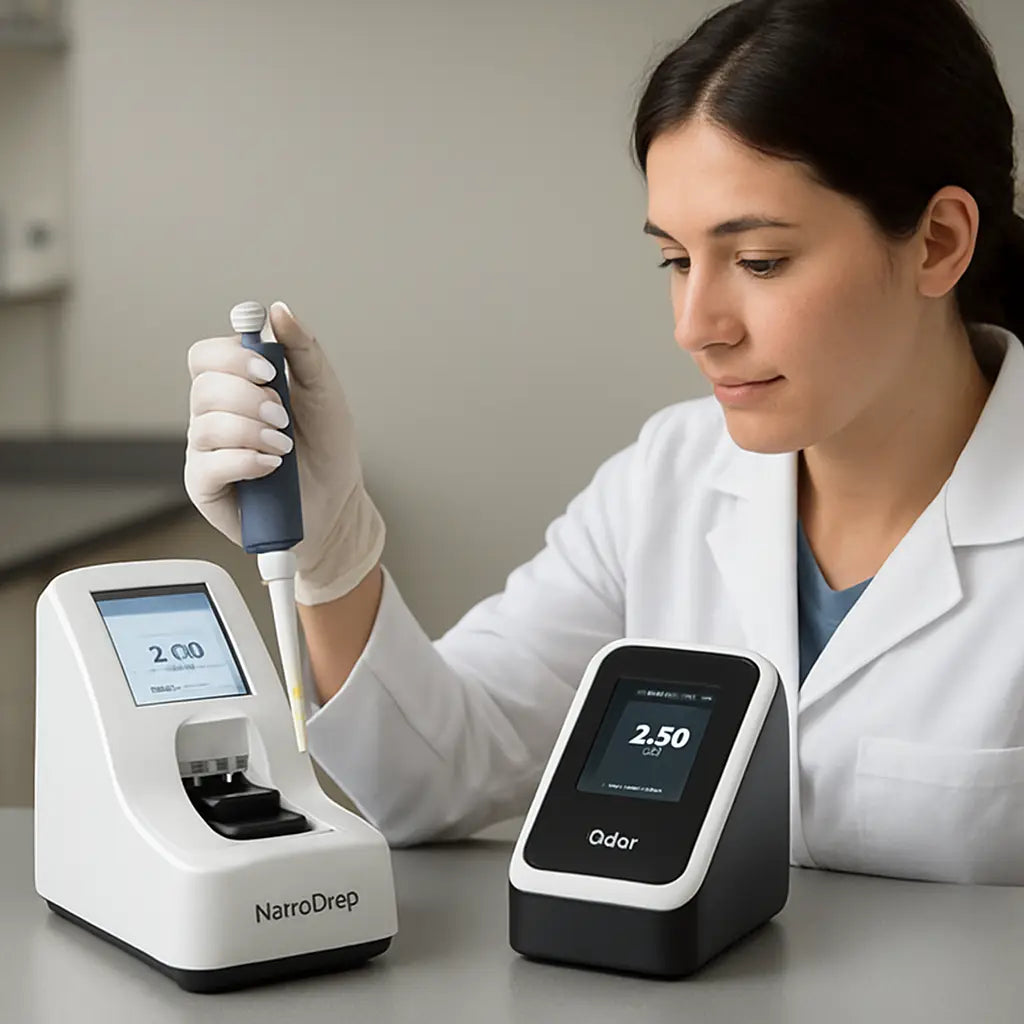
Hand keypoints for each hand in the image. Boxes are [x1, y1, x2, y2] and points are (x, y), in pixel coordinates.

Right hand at [184, 301, 384, 603]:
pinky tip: (270, 466)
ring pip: (206, 425)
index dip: (233, 358)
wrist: (338, 503)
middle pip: (204, 387)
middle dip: (249, 399)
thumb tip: (279, 309)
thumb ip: (303, 350)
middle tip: (283, 417)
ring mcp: (206, 450)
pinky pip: (208, 465)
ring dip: (251, 431)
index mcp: (236, 386)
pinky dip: (243, 461)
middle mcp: (214, 414)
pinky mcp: (205, 486)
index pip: (207, 356)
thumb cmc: (327, 448)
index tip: (270, 371)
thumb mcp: (324, 393)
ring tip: (284, 446)